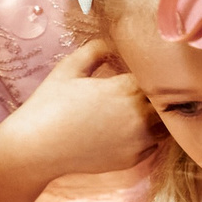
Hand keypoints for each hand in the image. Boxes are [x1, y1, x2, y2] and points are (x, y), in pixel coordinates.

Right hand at [2, 39, 158, 178]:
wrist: (35, 148)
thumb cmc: (48, 105)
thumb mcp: (68, 69)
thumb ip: (95, 51)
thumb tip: (113, 43)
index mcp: (126, 89)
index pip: (157, 76)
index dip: (152, 73)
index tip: (141, 72)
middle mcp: (139, 115)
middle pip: (166, 100)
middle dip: (158, 94)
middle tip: (144, 90)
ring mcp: (140, 139)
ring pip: (165, 123)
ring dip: (157, 116)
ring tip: (139, 109)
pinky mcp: (135, 158)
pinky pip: (154, 143)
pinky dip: (147, 136)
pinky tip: (129, 130)